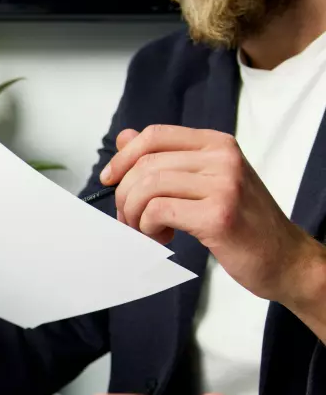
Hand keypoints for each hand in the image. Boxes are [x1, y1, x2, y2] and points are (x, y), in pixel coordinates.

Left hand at [103, 125, 320, 302]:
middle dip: (125, 196)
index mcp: (218, 144)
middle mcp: (223, 158)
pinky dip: (148, 227)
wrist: (284, 259)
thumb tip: (125, 137)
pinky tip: (164, 237)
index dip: (123, 157)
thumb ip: (167, 159)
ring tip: (148, 231)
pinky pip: (158, 211)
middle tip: (131, 220)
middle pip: (146, 164)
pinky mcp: (218, 215)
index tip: (109, 179)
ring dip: (135, 215)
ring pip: (148, 187)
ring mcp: (224, 185)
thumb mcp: (205, 182)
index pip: (155, 135)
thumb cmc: (242, 223)